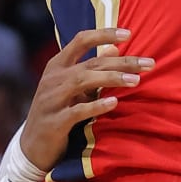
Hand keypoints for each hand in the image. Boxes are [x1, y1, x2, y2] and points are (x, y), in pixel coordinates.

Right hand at [17, 27, 155, 168]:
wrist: (31, 147)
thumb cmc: (57, 111)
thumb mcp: (73, 87)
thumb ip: (92, 68)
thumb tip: (115, 48)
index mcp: (57, 65)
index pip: (81, 40)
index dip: (104, 34)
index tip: (128, 33)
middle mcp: (53, 78)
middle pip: (91, 63)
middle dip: (122, 62)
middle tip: (148, 63)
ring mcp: (51, 100)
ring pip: (83, 81)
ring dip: (112, 79)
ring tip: (136, 80)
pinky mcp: (54, 122)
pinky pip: (76, 111)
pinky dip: (96, 106)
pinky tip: (113, 103)